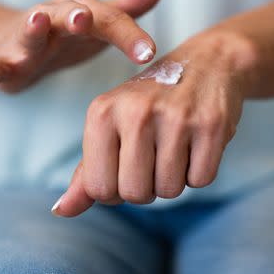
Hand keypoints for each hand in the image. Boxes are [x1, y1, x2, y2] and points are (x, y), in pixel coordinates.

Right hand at [0, 0, 166, 92]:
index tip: (149, 53)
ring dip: (32, 28)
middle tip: (85, 18)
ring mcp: (23, 39)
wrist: (8, 44)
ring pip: (27, 33)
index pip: (110, 21)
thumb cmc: (66, 34)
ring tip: (36, 21)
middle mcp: (52, 18)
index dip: (129, 35)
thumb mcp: (101, 20)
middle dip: (76, 16)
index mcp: (81, 11)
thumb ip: (133, 3)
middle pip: (67, 15)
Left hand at [52, 31, 256, 216]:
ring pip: (170, 190)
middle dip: (148, 187)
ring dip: (175, 179)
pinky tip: (198, 143)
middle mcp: (136, 111)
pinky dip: (200, 170)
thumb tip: (62, 210)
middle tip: (156, 156)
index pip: (99, 189)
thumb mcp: (113, 125)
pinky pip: (201, 179)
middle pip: (135, 193)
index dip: (117, 187)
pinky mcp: (211, 124)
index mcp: (103, 111)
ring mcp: (176, 117)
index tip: (128, 163)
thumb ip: (88, 170)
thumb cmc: (152, 100)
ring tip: (177, 146)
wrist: (208, 62)